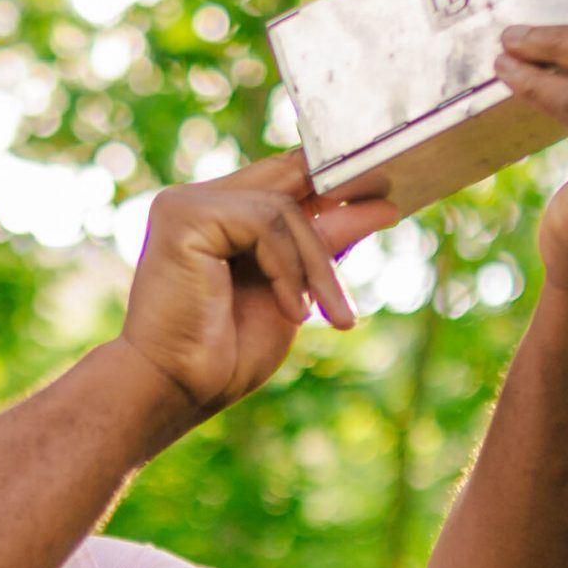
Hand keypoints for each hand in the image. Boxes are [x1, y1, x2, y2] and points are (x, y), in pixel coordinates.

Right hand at [119, 149, 403, 415]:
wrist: (177, 390)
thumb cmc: (224, 354)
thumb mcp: (294, 293)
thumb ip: (323, 247)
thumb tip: (378, 206)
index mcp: (219, 216)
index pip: (283, 177)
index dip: (331, 179)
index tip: (385, 195)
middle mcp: (199, 201)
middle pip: (288, 179)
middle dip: (340, 202)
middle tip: (390, 211)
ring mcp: (187, 203)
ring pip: (283, 208)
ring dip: (317, 265)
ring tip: (333, 315)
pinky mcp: (184, 214)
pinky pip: (264, 222)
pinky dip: (288, 268)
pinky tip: (293, 312)